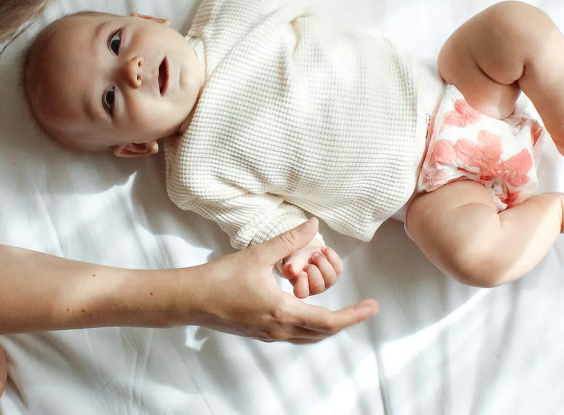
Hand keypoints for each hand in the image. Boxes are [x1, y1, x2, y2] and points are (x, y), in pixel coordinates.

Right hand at [190, 219, 377, 342]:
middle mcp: (279, 328)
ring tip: (343, 312)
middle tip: (364, 308)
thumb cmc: (221, 278)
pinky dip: (310, 327)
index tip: (372, 307)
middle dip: (346, 321)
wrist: (191, 300)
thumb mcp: (257, 255)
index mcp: (282, 311)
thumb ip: (289, 241)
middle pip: (323, 332)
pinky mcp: (259, 333)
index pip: (329, 320)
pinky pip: (295, 335)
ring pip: (309, 337)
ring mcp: (269, 334)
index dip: (354, 315)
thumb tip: (314, 226)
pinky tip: (308, 312)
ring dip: (328, 326)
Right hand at [281, 243, 342, 298]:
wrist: (306, 251)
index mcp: (301, 289)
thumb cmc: (296, 260)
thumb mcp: (290, 263)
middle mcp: (315, 288)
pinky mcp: (337, 271)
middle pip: (317, 285)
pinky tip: (323, 249)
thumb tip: (291, 270)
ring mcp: (327, 281)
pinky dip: (330, 254)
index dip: (302, 282)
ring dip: (321, 262)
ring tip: (314, 255)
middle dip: (312, 270)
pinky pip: (338, 265)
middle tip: (307, 262)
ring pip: (330, 276)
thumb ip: (289, 268)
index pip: (302, 293)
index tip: (301, 271)